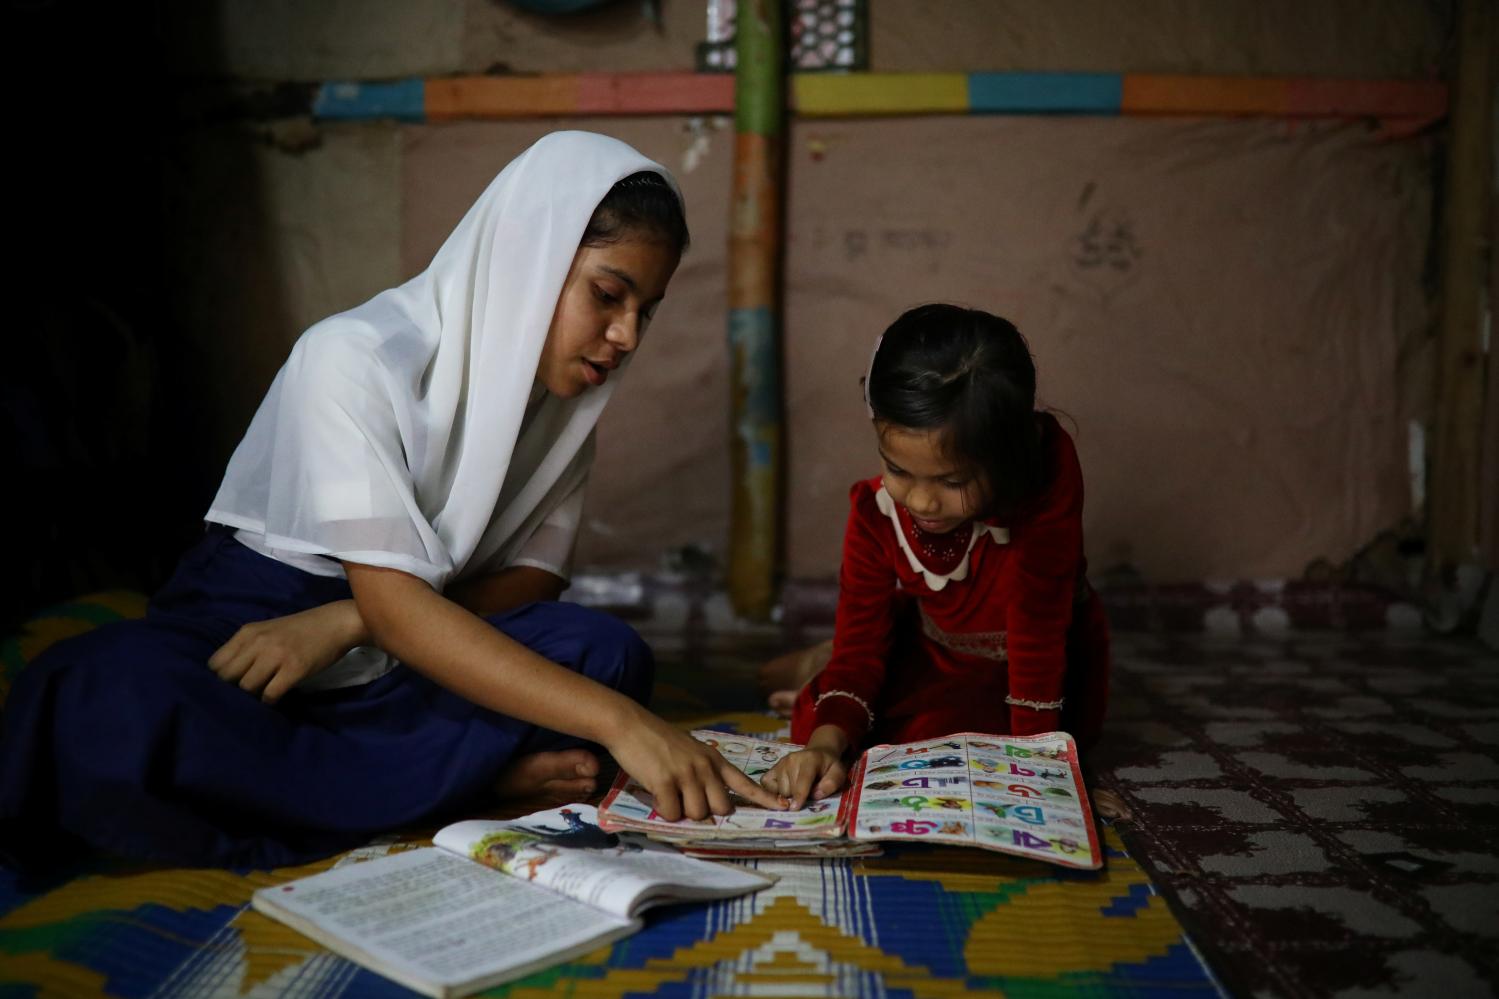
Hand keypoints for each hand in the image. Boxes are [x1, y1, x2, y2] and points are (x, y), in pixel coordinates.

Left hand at [208, 601, 365, 703]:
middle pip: (227, 678)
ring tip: (263, 692)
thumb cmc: (300, 629)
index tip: (233, 682)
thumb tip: (229, 677)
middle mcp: (258, 642)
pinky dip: (270, 700)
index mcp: (248, 632)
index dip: (221, 677)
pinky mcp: (294, 669)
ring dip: (253, 695)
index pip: (215, 664)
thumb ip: (246, 647)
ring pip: (246, 687)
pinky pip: (269, 694)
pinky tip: (277, 695)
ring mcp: (277, 655)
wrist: (335, 623)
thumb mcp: (267, 631)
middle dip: (234, 689)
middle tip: (248, 690)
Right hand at [604, 708, 786, 820]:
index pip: (744, 782)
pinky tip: (656, 794)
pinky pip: (672, 813)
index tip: (784, 807)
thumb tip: (709, 799)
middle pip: (721, 808)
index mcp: (714, 759)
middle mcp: (705, 767)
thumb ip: (704, 770)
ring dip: (681, 811)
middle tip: (685, 799)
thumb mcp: (691, 749)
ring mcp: (686, 774)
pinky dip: (663, 810)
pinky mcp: (665, 781)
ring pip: (697, 813)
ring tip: (667, 792)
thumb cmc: (658, 739)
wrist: (631, 724)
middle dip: (705, 812)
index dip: (764, 798)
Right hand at [761, 747, 846, 809]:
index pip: (803, 780)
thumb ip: (831, 784)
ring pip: (779, 790)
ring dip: (788, 795)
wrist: (818, 753)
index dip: (799, 795)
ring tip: (797, 789)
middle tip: (806, 795)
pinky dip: (774, 792)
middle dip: (797, 797)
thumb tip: (815, 795)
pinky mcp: (772, 768)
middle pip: (789, 789)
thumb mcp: (838, 773)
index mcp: (809, 759)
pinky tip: (784, 789)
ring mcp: (779, 764)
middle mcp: (791, 760)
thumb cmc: (828, 767)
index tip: (794, 808)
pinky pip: (767, 786)